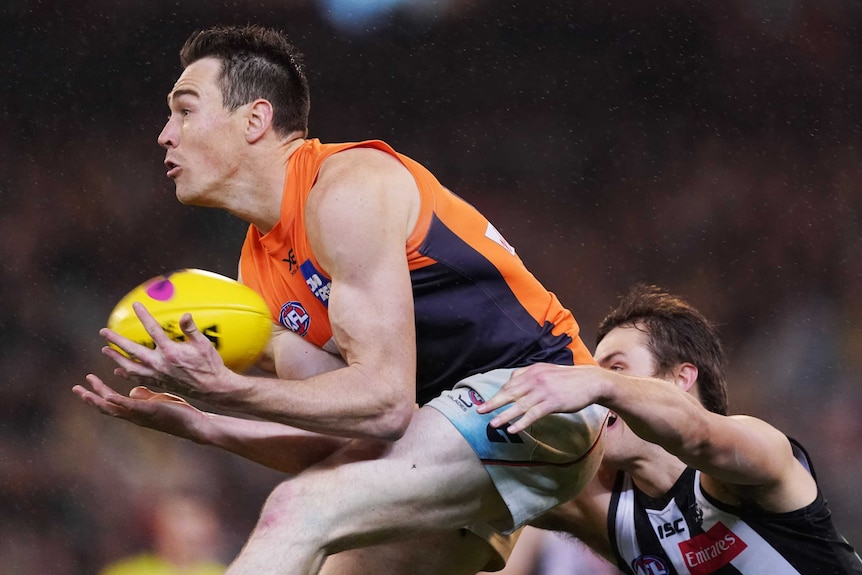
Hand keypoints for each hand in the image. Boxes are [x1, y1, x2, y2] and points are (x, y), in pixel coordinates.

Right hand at [72, 374, 210, 441]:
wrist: (196, 425)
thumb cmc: (178, 413)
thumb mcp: (158, 401)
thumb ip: (143, 396)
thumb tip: (132, 390)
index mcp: (135, 413)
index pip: (111, 404)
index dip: (96, 396)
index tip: (85, 384)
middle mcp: (135, 416)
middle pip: (106, 408)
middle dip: (89, 398)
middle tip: (75, 387)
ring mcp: (141, 415)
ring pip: (113, 408)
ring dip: (97, 398)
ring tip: (85, 388)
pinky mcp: (151, 412)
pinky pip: (131, 407)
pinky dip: (119, 402)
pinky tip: (109, 395)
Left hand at [100, 302, 236, 403]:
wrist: (213, 387)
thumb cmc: (210, 364)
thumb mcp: (203, 344)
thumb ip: (191, 329)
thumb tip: (184, 315)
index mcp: (170, 352)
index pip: (153, 330)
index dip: (144, 316)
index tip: (136, 305)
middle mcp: (160, 364)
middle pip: (133, 351)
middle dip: (116, 340)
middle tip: (103, 332)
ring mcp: (158, 375)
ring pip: (131, 367)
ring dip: (117, 358)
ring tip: (106, 351)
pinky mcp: (159, 383)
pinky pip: (138, 379)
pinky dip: (127, 375)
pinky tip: (120, 371)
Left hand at [477, 363, 603, 433]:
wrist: (590, 381)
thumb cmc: (567, 379)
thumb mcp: (546, 371)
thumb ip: (528, 375)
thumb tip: (511, 381)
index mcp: (532, 371)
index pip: (510, 384)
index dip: (498, 394)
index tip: (486, 403)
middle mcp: (535, 379)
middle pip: (510, 393)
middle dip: (493, 403)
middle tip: (479, 411)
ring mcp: (543, 391)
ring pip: (519, 405)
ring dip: (505, 415)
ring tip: (493, 424)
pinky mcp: (552, 402)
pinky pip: (533, 414)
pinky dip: (522, 422)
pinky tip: (513, 429)